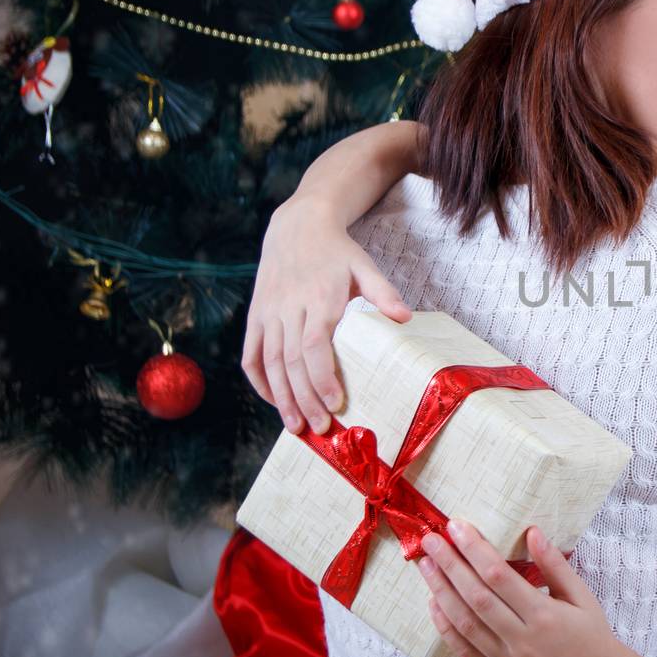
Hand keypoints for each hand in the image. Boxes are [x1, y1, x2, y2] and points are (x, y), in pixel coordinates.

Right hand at [241, 194, 411, 434]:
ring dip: (281, 397)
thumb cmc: (337, 252)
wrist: (296, 227)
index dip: (322, 376)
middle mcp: (289, 308)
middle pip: (292, 361)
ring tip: (296, 426)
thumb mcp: (364, 265)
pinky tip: (274, 401)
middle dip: (305, 399)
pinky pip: (251, 354)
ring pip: (270, 362)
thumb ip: (383, 292)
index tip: (336, 403)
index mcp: (319, 298)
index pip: (315, 345)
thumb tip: (405, 318)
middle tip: (319, 430)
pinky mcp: (255, 316)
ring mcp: (268, 313)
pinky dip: (259, 380)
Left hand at [418, 520, 629, 656]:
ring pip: (465, 623)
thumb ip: (555, 565)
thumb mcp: (581, 597)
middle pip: (475, 596)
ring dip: (441, 592)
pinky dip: (446, 628)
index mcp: (544, 615)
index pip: (498, 575)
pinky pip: (465, 652)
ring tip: (426, 566)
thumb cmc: (592, 636)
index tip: (457, 527)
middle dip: (449, 565)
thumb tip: (531, 532)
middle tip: (430, 540)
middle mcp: (521, 639)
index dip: (475, 549)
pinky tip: (434, 604)